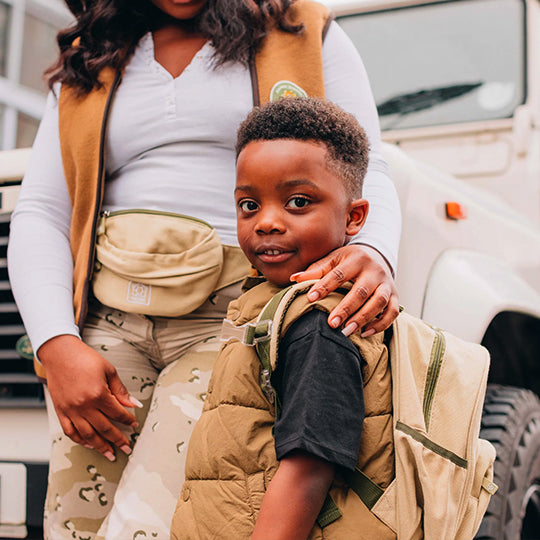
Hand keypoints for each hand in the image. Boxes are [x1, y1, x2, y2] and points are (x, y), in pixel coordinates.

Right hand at [38, 335, 140, 460]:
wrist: (60, 354)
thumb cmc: (85, 359)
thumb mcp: (108, 370)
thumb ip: (120, 390)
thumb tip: (134, 404)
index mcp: (98, 394)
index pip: (117, 413)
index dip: (128, 420)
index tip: (134, 424)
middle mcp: (84, 405)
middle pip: (104, 428)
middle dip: (118, 440)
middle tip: (127, 448)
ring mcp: (70, 410)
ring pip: (88, 435)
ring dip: (100, 446)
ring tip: (110, 454)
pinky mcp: (60, 411)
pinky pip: (70, 431)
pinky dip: (80, 440)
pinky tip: (89, 444)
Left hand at [291, 244, 398, 336]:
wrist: (377, 256)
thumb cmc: (349, 261)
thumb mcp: (334, 259)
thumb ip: (316, 269)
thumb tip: (294, 278)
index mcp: (357, 258)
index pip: (339, 274)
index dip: (324, 286)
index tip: (310, 298)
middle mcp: (374, 270)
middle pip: (361, 291)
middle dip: (346, 308)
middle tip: (331, 323)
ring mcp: (387, 283)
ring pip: (379, 302)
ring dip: (363, 318)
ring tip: (346, 331)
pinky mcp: (395, 295)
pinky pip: (392, 312)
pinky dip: (380, 324)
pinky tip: (364, 333)